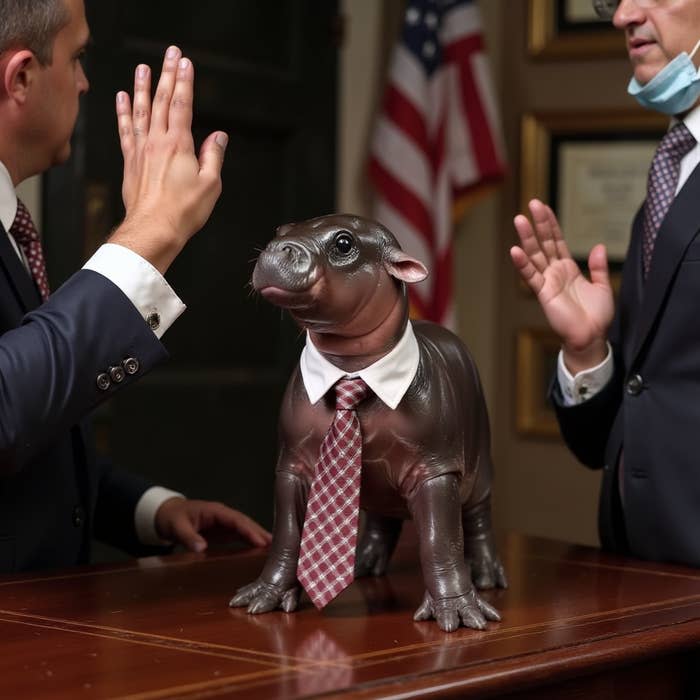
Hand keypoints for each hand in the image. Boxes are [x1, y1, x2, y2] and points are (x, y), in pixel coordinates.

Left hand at [111, 45, 227, 273]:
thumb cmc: (181, 212)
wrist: (153, 229)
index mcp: (179, 145)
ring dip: (142, 87)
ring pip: (141, 110)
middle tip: (170, 55)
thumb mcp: (210, 185)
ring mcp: (141, 151)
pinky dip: (123, 112)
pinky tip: (123, 99)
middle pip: (161, 101)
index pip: (182, 105)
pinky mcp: (131, 162)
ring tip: (143, 67)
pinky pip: (126, 130)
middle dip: (167, 75)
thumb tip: (218, 138)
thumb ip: (213, 157)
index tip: (185, 64)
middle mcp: (157, 143)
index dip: (184, 82)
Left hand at [155, 498, 271, 552]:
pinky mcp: (224, 532)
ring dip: (259, 538)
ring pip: (246, 530)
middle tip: (277, 546)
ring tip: (275, 550)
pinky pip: (241, 536)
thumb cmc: (173, 518)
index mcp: (216, 511)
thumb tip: (202, 548)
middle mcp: (224, 516)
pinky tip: (261, 551)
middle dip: (260, 534)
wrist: (167, 515)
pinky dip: (251, 542)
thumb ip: (189, 537)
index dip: (249, 530)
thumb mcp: (177, 527)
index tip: (262, 541)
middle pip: (246, 524)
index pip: (237, 520)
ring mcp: (225, 524)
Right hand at [511, 199, 613, 372]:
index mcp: (568, 269)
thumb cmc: (596, 317)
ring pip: (535, 255)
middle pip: (544, 243)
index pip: (557, 241)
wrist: (592, 337)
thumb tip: (598, 246)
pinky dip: (523, 264)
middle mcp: (555, 272)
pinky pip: (531, 276)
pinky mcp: (544, 294)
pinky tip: (515, 251)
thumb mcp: (603, 287)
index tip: (543, 207)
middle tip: (532, 203)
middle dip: (538, 224)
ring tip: (519, 219)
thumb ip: (598, 267)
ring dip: (527, 238)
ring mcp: (548, 282)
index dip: (550, 224)